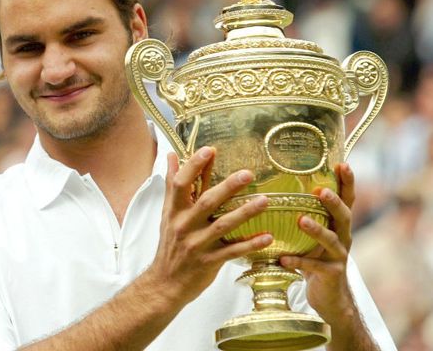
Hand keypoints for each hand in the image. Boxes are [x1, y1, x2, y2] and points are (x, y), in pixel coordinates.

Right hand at [147, 147, 272, 304]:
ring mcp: (197, 244)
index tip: (210, 150)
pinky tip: (267, 237)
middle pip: (207, 202)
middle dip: (227, 187)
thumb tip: (172, 155)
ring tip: (265, 201)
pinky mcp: (209, 262)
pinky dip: (250, 244)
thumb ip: (172, 184)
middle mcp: (185, 225)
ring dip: (245, 212)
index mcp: (174, 211)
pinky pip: (232, 251)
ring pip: (223, 225)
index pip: (181, 184)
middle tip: (248, 173)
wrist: (165, 282)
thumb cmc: (169, 244)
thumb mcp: (167, 213)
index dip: (194, 166)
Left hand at [280, 163, 356, 323]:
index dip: (347, 182)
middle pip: (344, 216)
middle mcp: (343, 237)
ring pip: (331, 240)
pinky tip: (283, 259)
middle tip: (321, 191)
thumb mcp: (313, 236)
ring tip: (301, 221)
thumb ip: (303, 216)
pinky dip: (298, 262)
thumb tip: (274, 189)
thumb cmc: (316, 259)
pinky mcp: (331, 274)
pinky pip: (314, 267)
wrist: (330, 297)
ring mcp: (339, 256)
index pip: (347, 199)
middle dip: (334, 203)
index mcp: (338, 225)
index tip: (343, 164)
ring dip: (316, 230)